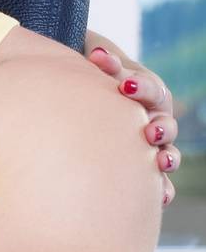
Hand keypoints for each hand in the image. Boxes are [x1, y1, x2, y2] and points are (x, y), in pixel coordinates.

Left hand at [85, 32, 180, 205]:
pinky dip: (163, 189)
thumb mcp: (97, 68)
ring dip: (167, 158)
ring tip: (161, 162)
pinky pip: (159, 182)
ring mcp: (151, 146)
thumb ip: (102, 62)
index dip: (140, 87)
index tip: (124, 86)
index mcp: (146, 93)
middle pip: (166, 124)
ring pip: (168, 153)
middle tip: (149, 132)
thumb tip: (97, 54)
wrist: (83, 105)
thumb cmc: (92, 80)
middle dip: (159, 128)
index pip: (151, 89)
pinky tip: (160, 197)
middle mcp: (154, 119)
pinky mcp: (145, 170)